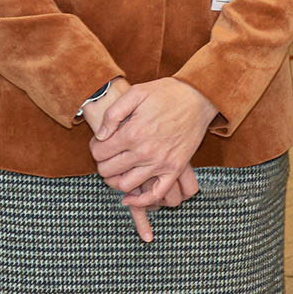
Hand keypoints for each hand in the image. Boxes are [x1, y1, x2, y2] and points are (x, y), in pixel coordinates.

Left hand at [91, 78, 220, 240]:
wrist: (198, 98)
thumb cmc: (166, 93)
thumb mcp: (135, 93)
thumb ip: (113, 114)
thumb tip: (100, 135)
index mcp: (132, 133)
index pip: (99, 152)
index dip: (94, 148)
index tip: (99, 142)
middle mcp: (145, 152)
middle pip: (108, 170)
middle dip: (102, 163)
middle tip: (107, 155)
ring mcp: (161, 163)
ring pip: (126, 185)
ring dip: (115, 180)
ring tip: (117, 170)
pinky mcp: (175, 169)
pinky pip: (156, 194)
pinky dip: (141, 201)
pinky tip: (130, 197)